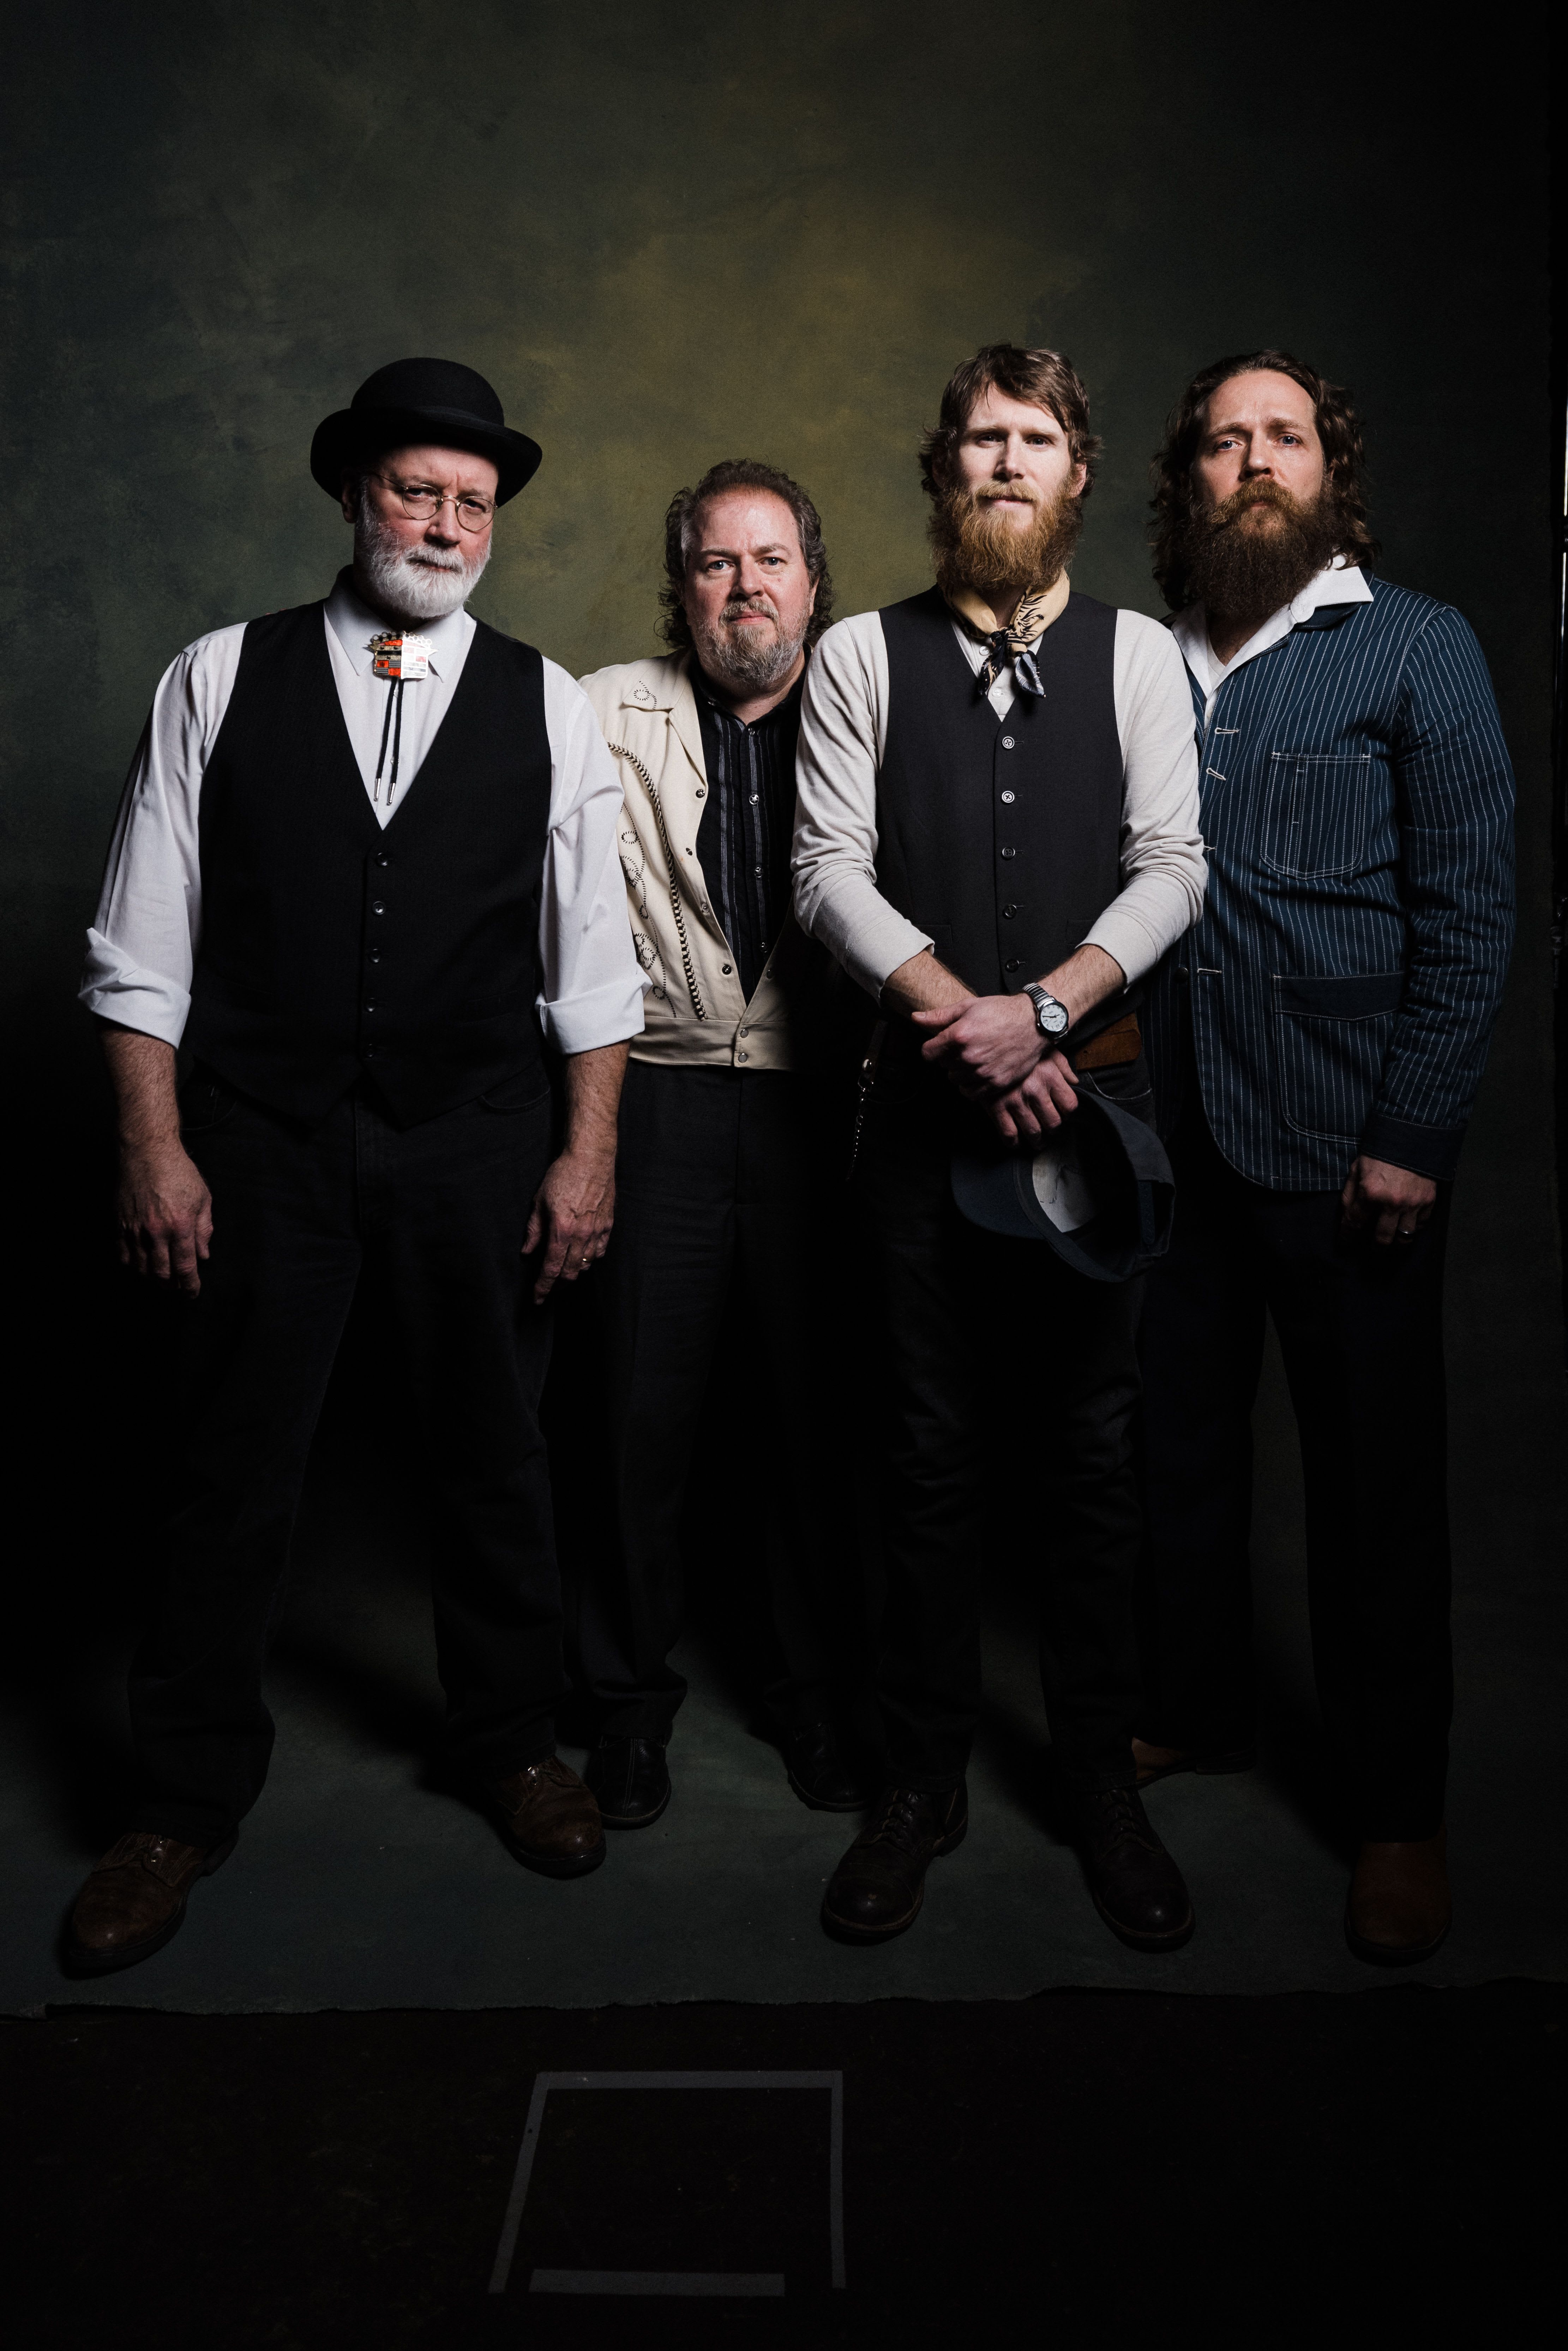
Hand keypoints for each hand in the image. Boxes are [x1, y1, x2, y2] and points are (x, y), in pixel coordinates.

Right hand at [117, 1143, 212, 1294]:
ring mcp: (135, 1228)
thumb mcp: (203, 1198)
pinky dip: (132, 1265)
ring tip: (161, 1278)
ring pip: (141, 1267)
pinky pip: (123, 1254)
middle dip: (172, 1285)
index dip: (190, 1286)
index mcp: (181, 1226)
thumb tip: (203, 1256)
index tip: (192, 1294)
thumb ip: (204, 1230)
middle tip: (177, 1287)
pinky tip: (140, 1265)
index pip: (186, 1268)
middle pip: (162, 1273)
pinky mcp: (120, 1223)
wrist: (147, 1151)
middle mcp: (157, 1231)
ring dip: (152, 1278)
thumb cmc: (179, 1172)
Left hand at [525, 1147, 616, 1301]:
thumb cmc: (563, 1176)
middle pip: (570, 1273)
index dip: (543, 1287)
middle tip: (549, 1290)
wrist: (591, 1158)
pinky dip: (589, 1260)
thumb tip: (527, 1252)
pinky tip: (582, 1258)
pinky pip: (599, 1252)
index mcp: (561, 1230)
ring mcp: (597, 1231)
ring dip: (574, 1273)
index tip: (537, 1299)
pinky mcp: (608, 1225)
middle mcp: (581, 1235)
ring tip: (564, 1274)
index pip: (550, 1268)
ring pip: (586, 1265)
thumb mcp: (539, 1202)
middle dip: (558, 1286)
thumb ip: (534, 1230)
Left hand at [913, 992, 1041, 1095]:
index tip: (941, 1044)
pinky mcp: (995, 1083)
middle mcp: (969, 1056)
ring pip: (955, 1079)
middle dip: (949, 1057)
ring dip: (961, 1070)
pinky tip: (980, 1071)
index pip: (928, 1053)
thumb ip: (939, 1016)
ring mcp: (983, 1072)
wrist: (1034, 1023)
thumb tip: (915, 1018)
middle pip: (942, 1066)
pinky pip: (970, 1093)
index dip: (933, 1048)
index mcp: (959, 1036)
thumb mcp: (968, 1006)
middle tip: (966, 1046)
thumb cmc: (1002, 1012)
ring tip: (975, 1056)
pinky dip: (971, 1084)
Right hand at [989, 1053, 1078, 1143]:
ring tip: (1037, 1141)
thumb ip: (1063, 1066)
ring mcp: (1015, 1101)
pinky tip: (1017, 1143)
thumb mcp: (1046, 1050)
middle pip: (1053, 1123)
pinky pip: (1009, 1134)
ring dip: (1037, 1141)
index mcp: (1050, 1076)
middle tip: (1050, 1130)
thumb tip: (1074, 1082)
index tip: (1064, 1115)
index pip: (1070, 1105)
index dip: (1068, 1114)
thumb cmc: (1018, 1048)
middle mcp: (1035, 1090)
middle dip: (1053, 1130)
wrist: (987, 1045)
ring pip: (1033, 1132)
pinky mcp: (996, 1107)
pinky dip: (1014, 1143)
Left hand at [1339, 1155, 1436, 1247]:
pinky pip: (1420, 1225)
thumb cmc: (1381, 1149)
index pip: (1354, 1223)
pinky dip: (1413, 1229)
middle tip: (1371, 1251)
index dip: (1347, 1237)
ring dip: (1396, 1245)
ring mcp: (1412, 1204)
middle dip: (1374, 1248)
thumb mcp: (1357, 1167)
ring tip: (1391, 1246)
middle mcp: (1392, 1202)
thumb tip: (1347, 1215)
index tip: (1344, 1243)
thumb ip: (1350, 1193)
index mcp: (1370, 1192)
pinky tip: (1406, 1229)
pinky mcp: (1428, 1201)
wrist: (1413, 1135)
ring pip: (1404, 1238)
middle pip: (1381, 1238)